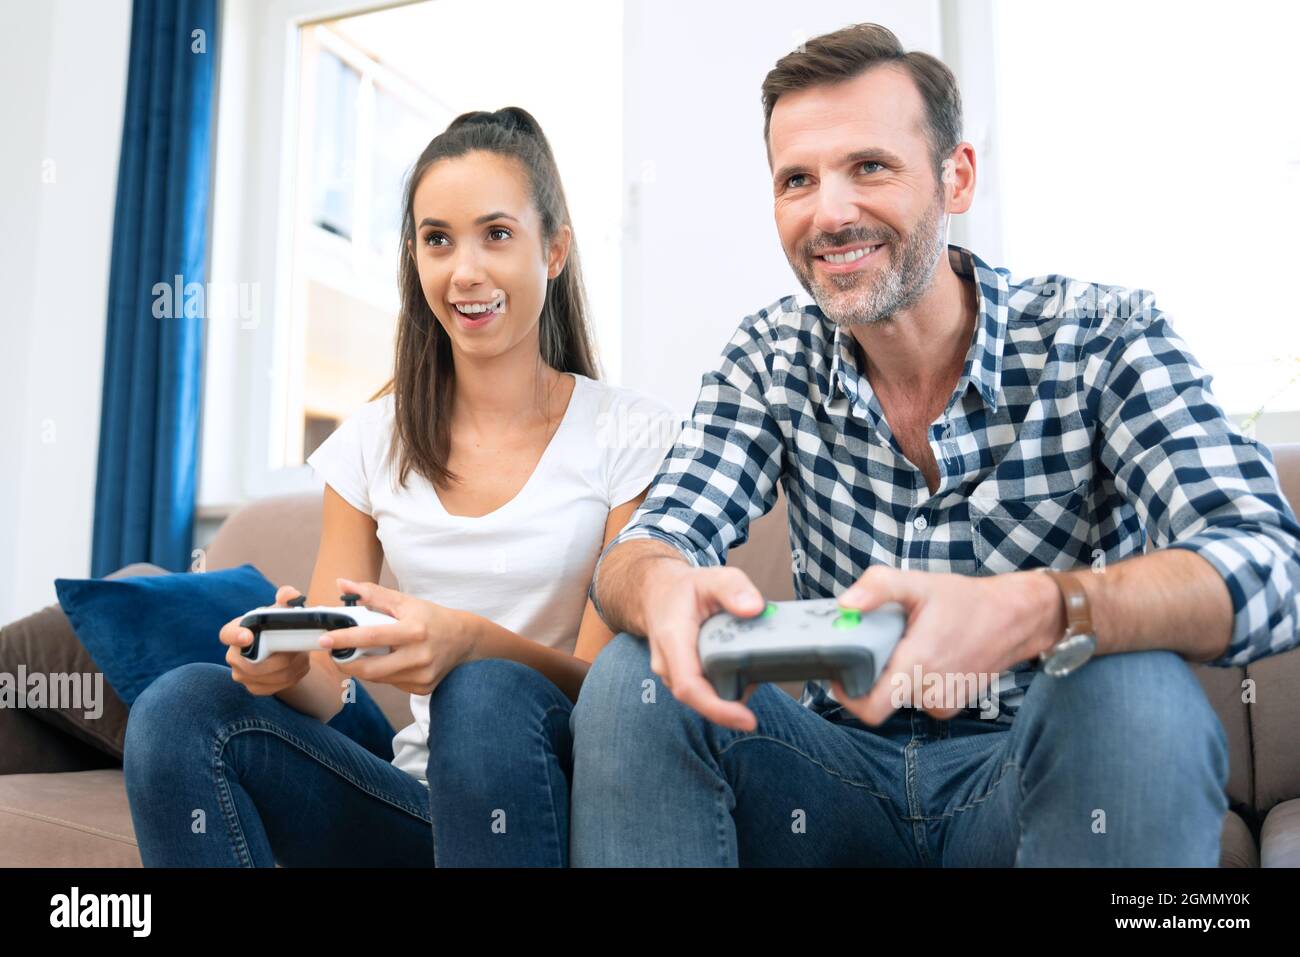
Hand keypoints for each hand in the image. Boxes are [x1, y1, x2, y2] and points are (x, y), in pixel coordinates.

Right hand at [219, 584, 311, 695]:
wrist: (278, 649)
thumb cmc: (275, 625)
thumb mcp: (280, 609)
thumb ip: (287, 597)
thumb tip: (287, 596)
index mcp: (234, 631)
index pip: (227, 634)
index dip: (235, 636)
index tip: (248, 636)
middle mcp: (233, 657)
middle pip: (257, 664)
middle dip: (284, 658)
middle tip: (300, 649)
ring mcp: (242, 675)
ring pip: (273, 676)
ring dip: (294, 666)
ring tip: (303, 655)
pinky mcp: (255, 688)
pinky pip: (279, 686)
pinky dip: (295, 676)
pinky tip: (300, 666)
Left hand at [317, 577, 475, 695]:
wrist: (465, 639)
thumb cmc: (432, 617)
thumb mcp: (405, 601)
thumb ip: (372, 594)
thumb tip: (342, 584)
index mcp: (415, 631)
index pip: (372, 637)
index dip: (346, 639)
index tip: (325, 639)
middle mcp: (419, 656)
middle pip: (370, 668)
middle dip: (346, 662)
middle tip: (334, 653)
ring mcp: (422, 676)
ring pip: (379, 678)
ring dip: (363, 667)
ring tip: (360, 654)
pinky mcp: (423, 688)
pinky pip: (391, 684)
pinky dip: (382, 674)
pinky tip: (387, 662)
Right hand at [640, 562, 767, 731]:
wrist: (657, 594)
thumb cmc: (684, 590)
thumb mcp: (710, 578)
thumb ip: (732, 588)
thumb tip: (755, 608)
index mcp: (673, 640)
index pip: (689, 686)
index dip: (718, 709)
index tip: (747, 720)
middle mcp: (668, 664)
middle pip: (700, 699)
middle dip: (733, 702)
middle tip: (761, 679)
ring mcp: (674, 674)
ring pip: (704, 697)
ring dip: (731, 693)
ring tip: (753, 668)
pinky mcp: (683, 678)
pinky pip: (705, 691)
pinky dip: (726, 686)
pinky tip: (743, 670)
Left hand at [830, 567, 1061, 725]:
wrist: (1015, 618)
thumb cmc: (967, 601)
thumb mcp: (919, 583)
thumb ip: (878, 587)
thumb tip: (846, 604)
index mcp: (918, 663)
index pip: (871, 707)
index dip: (848, 697)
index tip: (840, 676)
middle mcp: (931, 689)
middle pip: (880, 698)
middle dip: (872, 674)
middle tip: (878, 646)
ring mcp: (943, 702)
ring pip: (899, 697)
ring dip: (896, 676)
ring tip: (909, 645)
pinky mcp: (952, 705)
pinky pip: (918, 698)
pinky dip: (915, 680)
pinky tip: (927, 656)